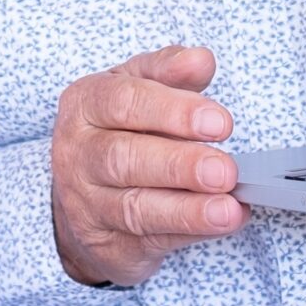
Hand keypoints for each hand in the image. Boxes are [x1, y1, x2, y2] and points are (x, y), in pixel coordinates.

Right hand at [49, 45, 248, 288]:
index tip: (219, 123)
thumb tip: (201, 59)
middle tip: (224, 170)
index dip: (173, 113)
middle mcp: (78, 155)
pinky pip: (149, 240)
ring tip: (227, 207)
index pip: (123, 103)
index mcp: (85, 105)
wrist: (83, 195)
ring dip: (187, 210)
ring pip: (135, 208)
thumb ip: (169, 71)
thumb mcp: (138, 88)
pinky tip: (223, 221)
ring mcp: (87, 204)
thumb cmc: (119, 129)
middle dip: (179, 165)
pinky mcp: (107, 245)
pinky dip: (190, 232)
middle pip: (124, 158)